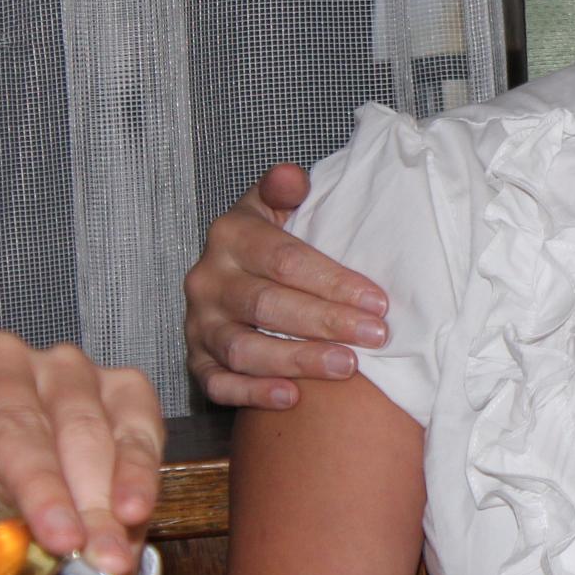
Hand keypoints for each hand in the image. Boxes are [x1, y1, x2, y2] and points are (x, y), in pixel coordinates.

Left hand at [0, 335, 163, 574]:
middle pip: (19, 418)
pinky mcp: (125, 389)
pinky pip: (136, 426)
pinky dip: (137, 473)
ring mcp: (68, 374)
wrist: (45, 510)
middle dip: (43, 485)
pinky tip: (132, 511)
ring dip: (93, 495)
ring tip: (99, 549)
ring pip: (82, 426)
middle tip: (60, 538)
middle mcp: (3, 369)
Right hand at [183, 163, 388, 408]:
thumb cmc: (268, 243)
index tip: (378, 301)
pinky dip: (251, 393)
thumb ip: (283, 190)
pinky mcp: (195, 360)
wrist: (229, 274)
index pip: (284, 260)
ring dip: (296, 360)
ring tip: (346, 366)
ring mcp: (198, 324)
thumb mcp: (273, 207)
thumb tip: (292, 176)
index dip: (333, 281)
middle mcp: (207, 280)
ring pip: (242, 348)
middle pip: (267, 305)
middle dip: (325, 322)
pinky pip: (217, 383)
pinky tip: (291, 398)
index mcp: (230, 235)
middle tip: (374, 336)